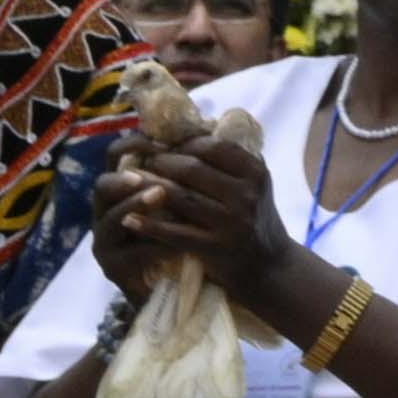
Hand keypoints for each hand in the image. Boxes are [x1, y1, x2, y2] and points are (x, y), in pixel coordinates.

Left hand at [104, 109, 297, 305]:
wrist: (268, 266)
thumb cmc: (255, 218)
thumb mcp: (254, 185)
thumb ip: (230, 162)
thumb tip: (193, 131)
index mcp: (256, 172)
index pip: (214, 146)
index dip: (184, 143)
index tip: (166, 144)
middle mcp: (245, 195)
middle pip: (193, 169)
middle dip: (162, 162)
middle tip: (144, 161)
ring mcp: (229, 223)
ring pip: (180, 198)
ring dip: (150, 187)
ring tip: (129, 182)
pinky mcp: (214, 248)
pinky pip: (174, 233)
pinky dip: (149, 225)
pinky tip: (129, 219)